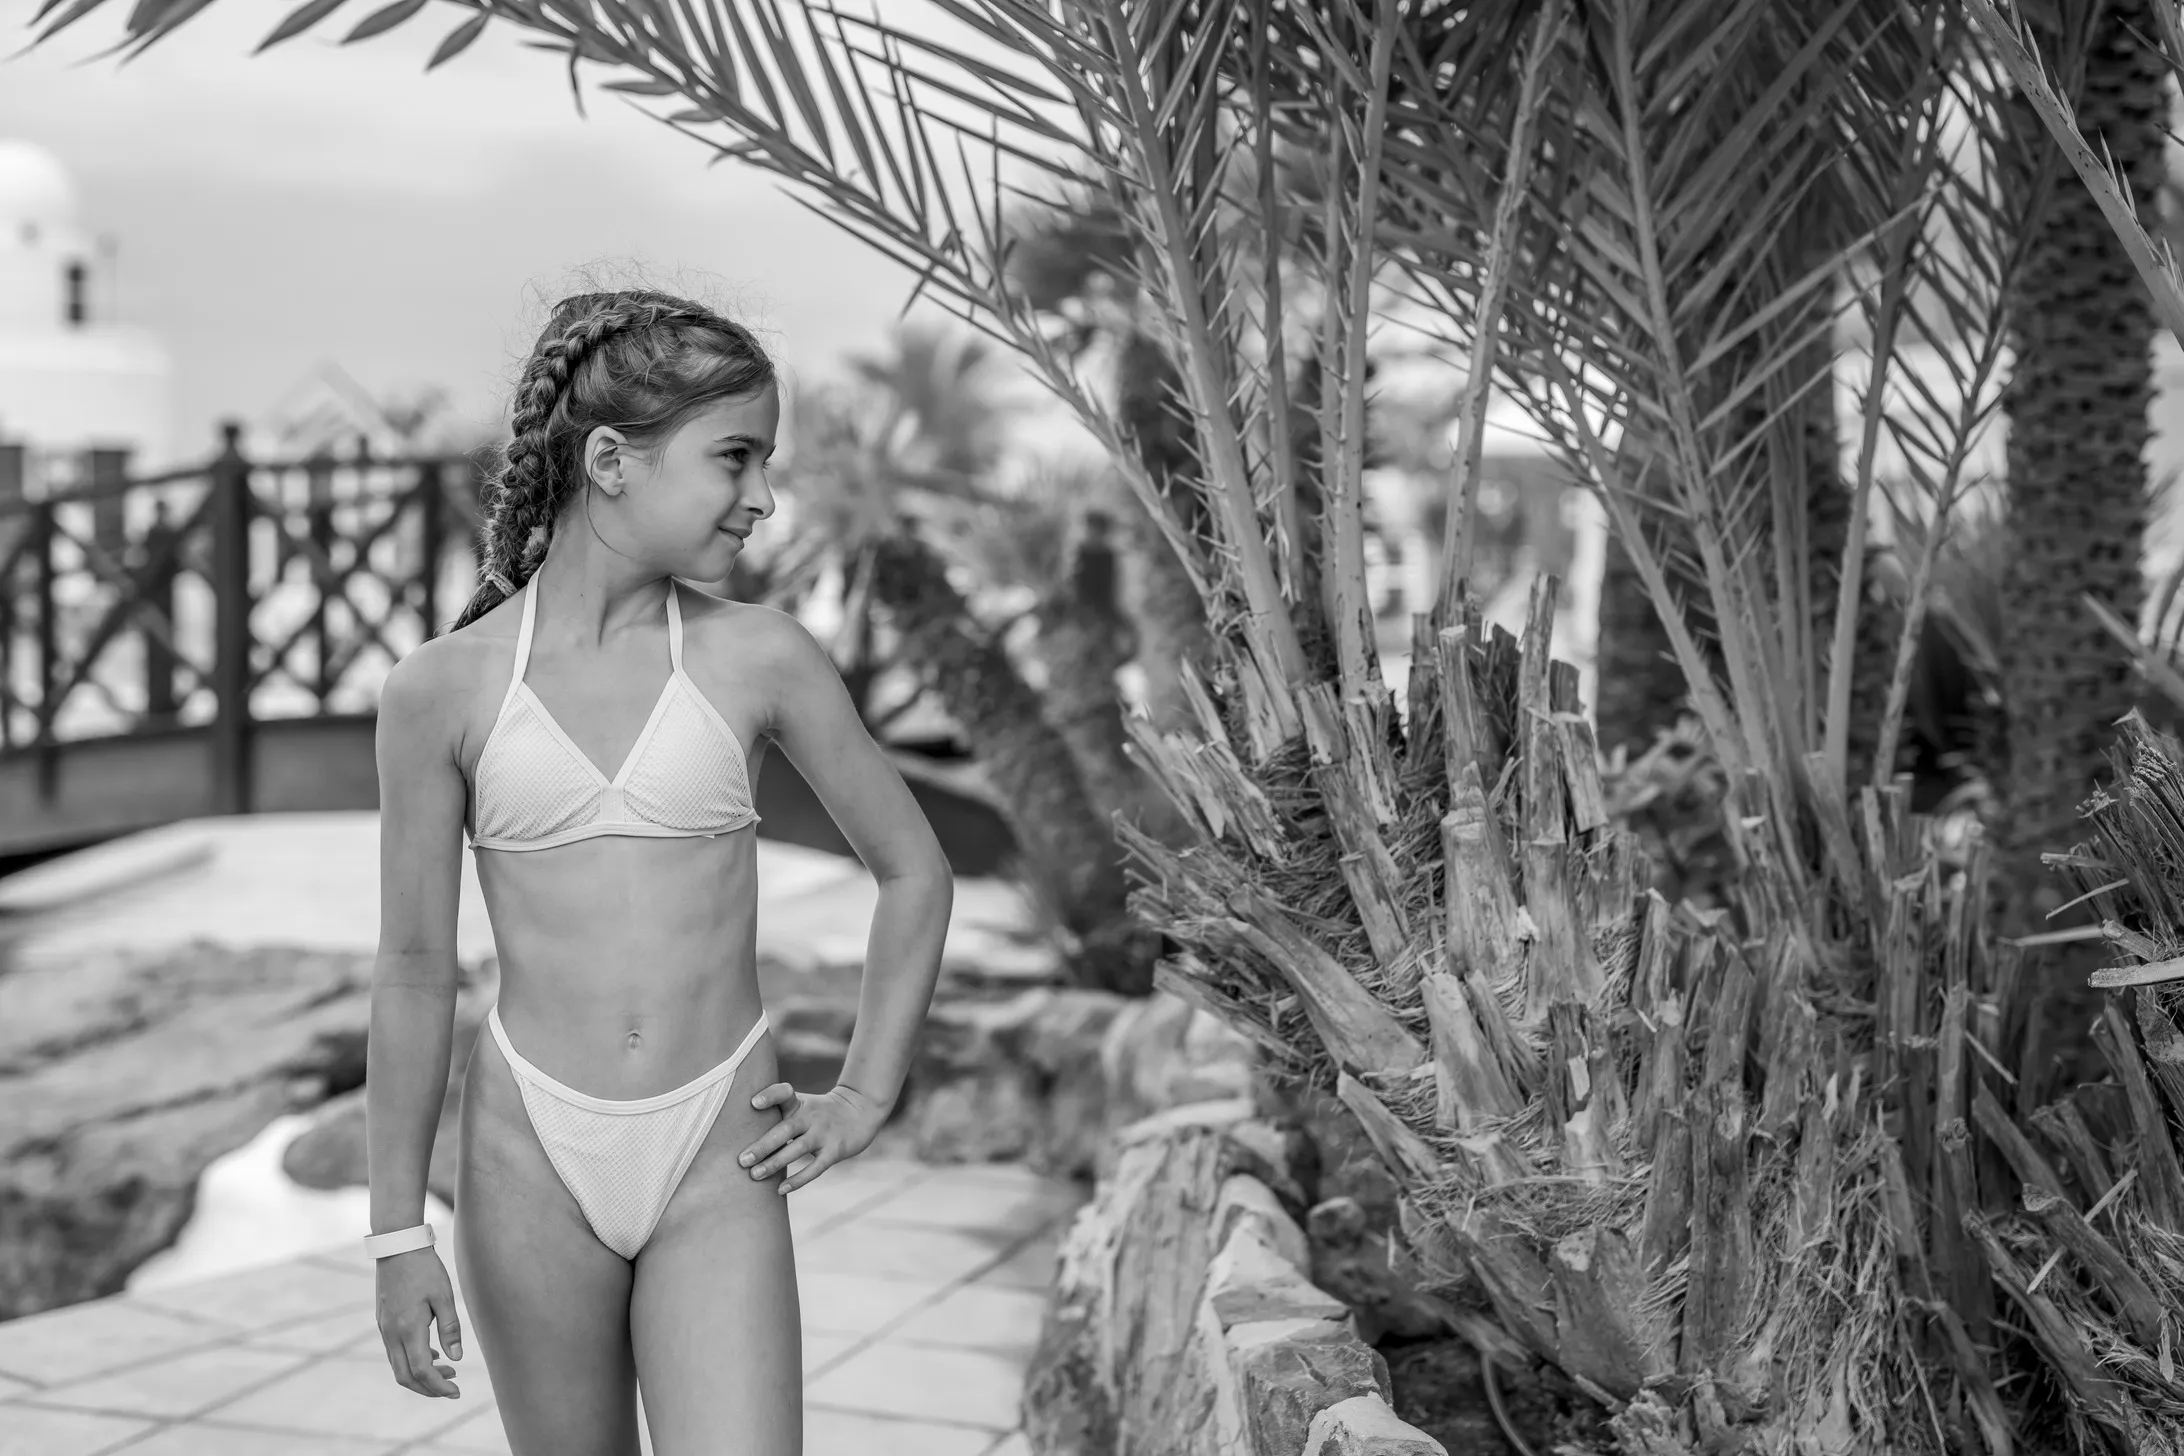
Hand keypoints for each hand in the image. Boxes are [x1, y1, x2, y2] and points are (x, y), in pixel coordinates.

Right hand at [374, 1247, 462, 1398]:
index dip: (438, 1386)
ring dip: (420, 1375)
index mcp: (408, 1329)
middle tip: (453, 1388)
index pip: (421, 1371)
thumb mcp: (444, 1296)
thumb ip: (450, 1329)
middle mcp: (392, 1333)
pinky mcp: (383, 1322)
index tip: (456, 1392)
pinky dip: (411, 1361)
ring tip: (448, 1371)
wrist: (397, 1247)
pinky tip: (431, 1355)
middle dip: (428, 1388)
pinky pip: (395, 1352)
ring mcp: (384, 1329)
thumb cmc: (425, 1269)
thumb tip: (456, 1359)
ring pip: (398, 1366)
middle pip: (405, 1377)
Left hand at [739, 1083, 888, 1192]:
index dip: (770, 1096)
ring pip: (797, 1149)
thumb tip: (740, 1135)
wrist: (860, 1111)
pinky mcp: (835, 1150)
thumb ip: (777, 1113)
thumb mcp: (802, 1104)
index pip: (784, 1093)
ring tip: (755, 1175)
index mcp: (799, 1103)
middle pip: (785, 1129)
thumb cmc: (820, 1112)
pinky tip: (780, 1190)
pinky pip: (815, 1167)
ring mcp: (823, 1133)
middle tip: (742, 1160)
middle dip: (763, 1145)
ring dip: (775, 1163)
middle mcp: (810, 1116)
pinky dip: (798, 1179)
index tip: (753, 1103)